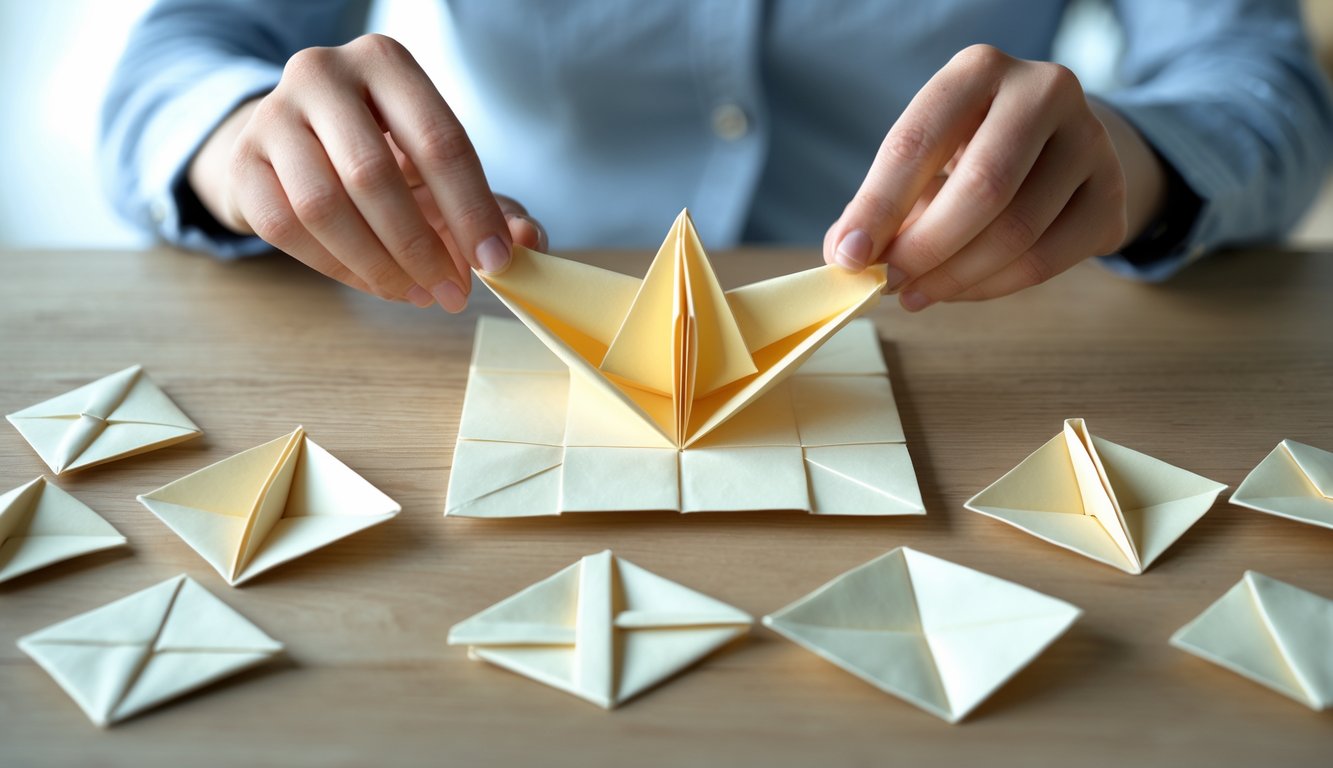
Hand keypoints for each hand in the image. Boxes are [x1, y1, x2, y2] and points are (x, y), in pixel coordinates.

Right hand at [187, 34, 545, 311]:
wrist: (300, 146)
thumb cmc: (387, 155)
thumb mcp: (442, 170)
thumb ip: (492, 205)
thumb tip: (530, 241)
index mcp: (386, 62)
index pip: (440, 141)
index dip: (472, 210)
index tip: (496, 263)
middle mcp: (322, 73)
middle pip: (374, 176)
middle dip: (421, 249)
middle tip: (452, 293)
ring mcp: (272, 115)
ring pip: (323, 207)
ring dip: (378, 266)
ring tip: (416, 293)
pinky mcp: (241, 161)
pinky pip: (285, 229)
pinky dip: (337, 268)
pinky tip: (375, 282)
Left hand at [824, 44, 1165, 309]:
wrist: (1053, 148)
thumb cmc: (966, 154)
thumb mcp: (920, 162)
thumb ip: (878, 207)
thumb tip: (845, 256)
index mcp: (978, 70)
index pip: (918, 141)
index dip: (878, 206)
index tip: (848, 256)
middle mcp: (1043, 91)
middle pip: (983, 187)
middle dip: (925, 248)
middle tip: (888, 284)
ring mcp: (1089, 140)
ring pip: (1018, 231)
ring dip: (956, 277)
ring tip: (917, 294)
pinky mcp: (1111, 193)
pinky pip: (1049, 259)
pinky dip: (994, 287)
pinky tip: (962, 291)